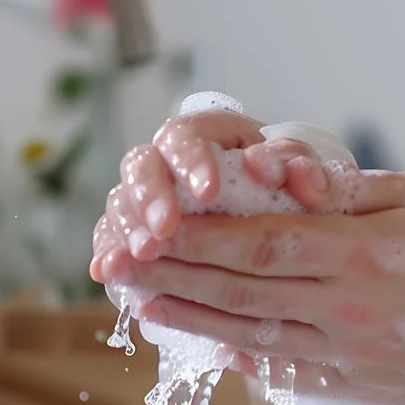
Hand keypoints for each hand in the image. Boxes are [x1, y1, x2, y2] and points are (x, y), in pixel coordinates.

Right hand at [89, 111, 335, 281]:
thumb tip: (297, 173)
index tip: (209, 191)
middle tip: (165, 228)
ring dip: (127, 228)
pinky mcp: (133, 228)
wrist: (268, 207)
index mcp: (204, 133)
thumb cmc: (282, 182)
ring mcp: (143, 194)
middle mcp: (165, 160)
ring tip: (143, 255)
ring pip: (120, 201)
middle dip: (150, 197)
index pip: (186, 136)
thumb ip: (298, 162)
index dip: (192, 161)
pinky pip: (108, 235)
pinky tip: (107, 271)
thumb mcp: (296, 167)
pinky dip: (107, 251)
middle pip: (141, 166)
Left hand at [97, 164, 404, 404]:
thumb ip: (360, 188)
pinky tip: (204, 342)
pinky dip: (239, 356)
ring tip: (142, 300)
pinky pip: (284, 368)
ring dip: (191, 316)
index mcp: (365, 250)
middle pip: (242, 288)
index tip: (156, 223)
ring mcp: (349, 352)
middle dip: (175, 272)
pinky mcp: (355, 385)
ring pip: (252, 332)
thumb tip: (294, 174)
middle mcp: (349, 305)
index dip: (201, 236)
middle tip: (123, 261)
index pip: (263, 242)